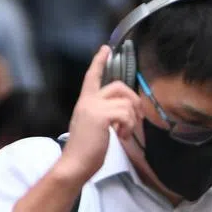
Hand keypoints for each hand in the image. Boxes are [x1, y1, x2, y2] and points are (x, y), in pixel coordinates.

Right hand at [59, 46, 141, 182]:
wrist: (75, 163)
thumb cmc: (86, 151)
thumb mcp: (94, 127)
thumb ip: (104, 114)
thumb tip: (125, 112)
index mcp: (85, 102)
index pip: (92, 76)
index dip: (99, 61)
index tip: (106, 48)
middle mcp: (88, 101)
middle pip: (118, 85)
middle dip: (133, 100)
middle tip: (136, 117)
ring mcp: (93, 107)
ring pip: (126, 102)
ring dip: (131, 120)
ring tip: (123, 133)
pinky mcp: (101, 116)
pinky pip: (126, 114)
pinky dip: (129, 126)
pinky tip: (121, 136)